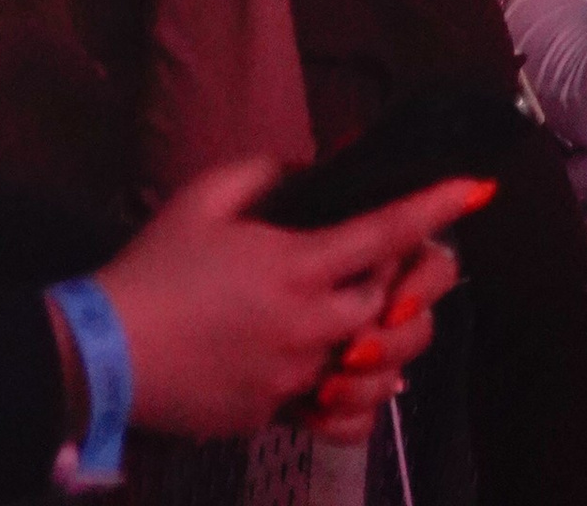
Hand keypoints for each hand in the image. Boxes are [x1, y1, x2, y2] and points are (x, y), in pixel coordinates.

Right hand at [93, 158, 489, 437]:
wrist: (108, 356)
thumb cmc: (157, 267)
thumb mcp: (206, 197)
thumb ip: (269, 174)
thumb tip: (314, 172)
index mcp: (296, 266)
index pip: (385, 233)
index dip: (435, 207)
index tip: (478, 188)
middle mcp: (309, 325)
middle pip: (393, 303)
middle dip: (409, 277)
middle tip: (395, 257)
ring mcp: (297, 377)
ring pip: (378, 363)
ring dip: (390, 336)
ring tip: (383, 314)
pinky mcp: (278, 414)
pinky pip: (343, 414)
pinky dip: (361, 395)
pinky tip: (354, 372)